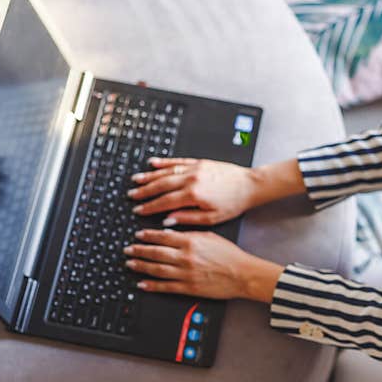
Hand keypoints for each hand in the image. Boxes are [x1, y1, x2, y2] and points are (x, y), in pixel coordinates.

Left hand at [123, 228, 283, 302]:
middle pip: (155, 253)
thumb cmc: (229, 255)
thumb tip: (170, 232)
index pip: (163, 237)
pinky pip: (165, 287)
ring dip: (141, 266)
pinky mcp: (188, 288)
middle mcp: (185, 257)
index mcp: (191, 242)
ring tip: (130, 263)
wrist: (241, 274)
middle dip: (139, 250)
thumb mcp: (210, 236)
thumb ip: (189, 233)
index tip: (138, 235)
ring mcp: (185, 274)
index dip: (148, 236)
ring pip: (156, 269)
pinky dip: (152, 285)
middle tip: (128, 249)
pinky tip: (142, 283)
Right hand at [128, 157, 257, 225]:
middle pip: (161, 185)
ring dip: (149, 176)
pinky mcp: (199, 162)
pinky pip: (177, 161)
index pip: (164, 202)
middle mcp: (191, 179)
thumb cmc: (233, 203)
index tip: (139, 210)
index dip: (149, 207)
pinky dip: (164, 163)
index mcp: (193, 195)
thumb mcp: (211, 218)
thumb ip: (187, 219)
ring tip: (136, 180)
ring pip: (166, 172)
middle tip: (132, 195)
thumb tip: (168, 220)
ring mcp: (194, 168)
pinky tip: (153, 163)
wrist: (249, 185)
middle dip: (144, 191)